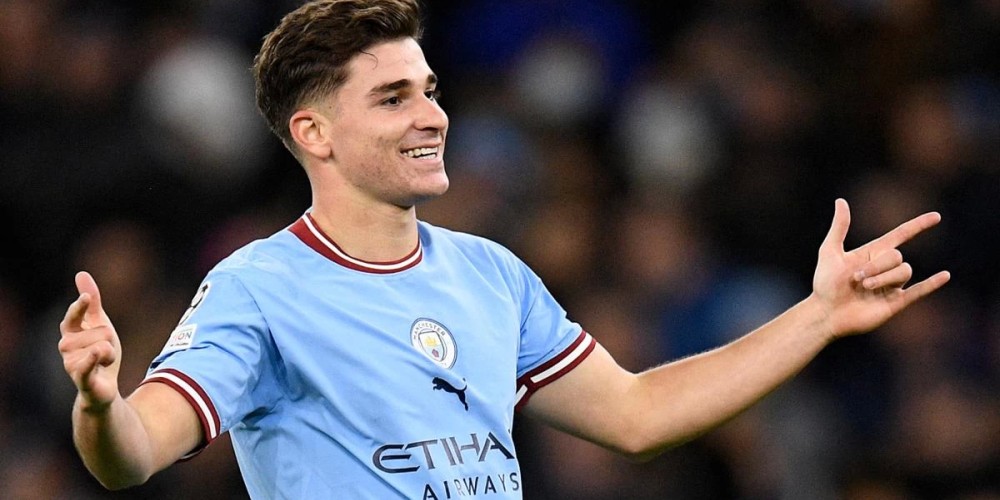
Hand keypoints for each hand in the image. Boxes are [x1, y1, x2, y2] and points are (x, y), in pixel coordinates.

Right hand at [58, 271, 122, 411]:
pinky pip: (87, 365)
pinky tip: (97, 353)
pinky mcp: (82, 379)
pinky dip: (93, 359)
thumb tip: (81, 274)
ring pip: (104, 346)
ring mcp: (71, 363)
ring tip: (103, 362)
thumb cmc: (100, 352)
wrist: (103, 386)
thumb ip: (92, 302)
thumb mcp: (99, 324)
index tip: (87, 298)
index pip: (74, 315)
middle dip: (110, 339)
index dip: (80, 307)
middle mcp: (66, 347)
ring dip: (111, 353)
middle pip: (102, 331)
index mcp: (70, 332)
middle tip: (104, 350)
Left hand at [812, 199, 950, 337]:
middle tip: (857, 278)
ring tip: (864, 287)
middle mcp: (885, 268)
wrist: (826, 313)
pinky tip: (945, 275)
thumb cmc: (824, 283)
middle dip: (877, 266)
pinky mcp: (895, 302)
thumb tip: (840, 201)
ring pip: (904, 272)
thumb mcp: (829, 251)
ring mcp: (891, 285)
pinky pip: (919, 291)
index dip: (918, 225)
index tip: (936, 217)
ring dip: (884, 278)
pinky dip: (932, 284)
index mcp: (873, 253)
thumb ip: (839, 227)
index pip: (901, 235)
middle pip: (897, 257)